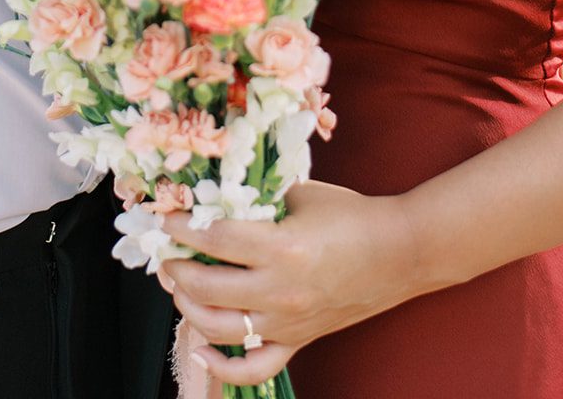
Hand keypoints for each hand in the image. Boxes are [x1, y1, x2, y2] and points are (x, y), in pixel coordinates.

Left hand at [160, 180, 420, 386]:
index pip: (213, 239)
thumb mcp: (299, 194)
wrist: (398, 253)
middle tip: (166, 252)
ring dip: (187, 308)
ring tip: (178, 286)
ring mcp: (288, 322)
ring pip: (218, 329)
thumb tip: (214, 198)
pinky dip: (222, 366)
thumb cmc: (350, 216)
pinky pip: (254, 368)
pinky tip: (201, 347)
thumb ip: (258, 198)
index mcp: (281, 246)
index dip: (181, 228)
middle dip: (175, 268)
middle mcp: (280, 290)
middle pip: (206, 287)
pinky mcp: (298, 340)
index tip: (163, 218)